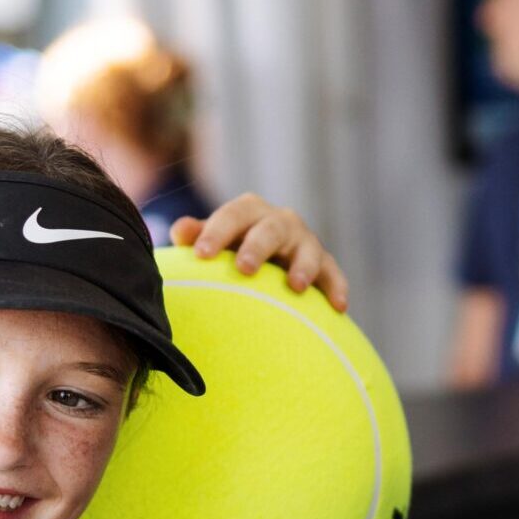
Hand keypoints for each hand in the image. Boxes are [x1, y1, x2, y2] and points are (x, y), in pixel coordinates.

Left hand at [172, 194, 349, 311]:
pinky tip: (339, 307)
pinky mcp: (324, 264)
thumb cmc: (232, 250)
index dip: (216, 232)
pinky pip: (333, 274)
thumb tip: (179, 232)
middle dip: (258, 247)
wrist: (269, 261)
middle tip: (244, 268)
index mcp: (248, 212)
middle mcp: (279, 221)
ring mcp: (305, 242)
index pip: (232, 215)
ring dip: (303, 265)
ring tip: (295, 286)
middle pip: (271, 229)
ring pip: (308, 248)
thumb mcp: (214, 241)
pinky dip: (337, 288)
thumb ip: (198, 236)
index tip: (201, 255)